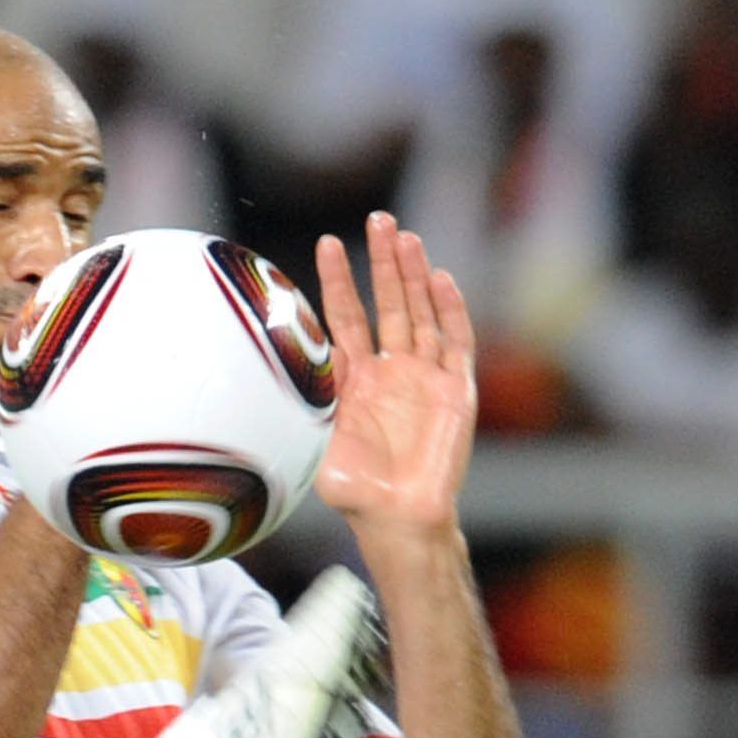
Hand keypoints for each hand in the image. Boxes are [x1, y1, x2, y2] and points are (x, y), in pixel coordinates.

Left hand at [314, 213, 475, 538]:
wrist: (398, 518)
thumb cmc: (353, 489)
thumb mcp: (317, 440)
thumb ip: (307, 401)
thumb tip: (283, 363)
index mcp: (354, 378)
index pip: (346, 316)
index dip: (338, 281)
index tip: (326, 243)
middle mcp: (391, 369)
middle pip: (388, 302)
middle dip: (383, 262)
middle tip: (378, 219)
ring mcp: (425, 375)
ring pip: (420, 312)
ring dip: (414, 275)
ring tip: (405, 237)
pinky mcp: (455, 388)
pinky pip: (455, 340)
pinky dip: (450, 309)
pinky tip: (440, 279)